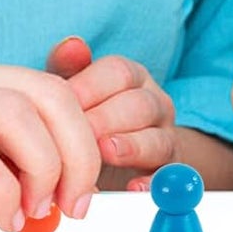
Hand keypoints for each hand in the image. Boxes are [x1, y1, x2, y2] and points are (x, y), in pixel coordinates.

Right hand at [0, 45, 100, 231]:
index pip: (48, 90)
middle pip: (48, 95)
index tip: (79, 189)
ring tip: (38, 212)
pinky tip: (0, 217)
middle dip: (79, 153)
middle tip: (76, 204)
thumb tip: (36, 184)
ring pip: (19, 116)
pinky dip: (2, 191)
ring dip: (46, 169)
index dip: (79, 140)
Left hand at [45, 35, 178, 183]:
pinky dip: (152, 183)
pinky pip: (168, 177)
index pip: (118, 72)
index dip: (91, 86)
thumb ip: (69, 68)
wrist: (121, 160)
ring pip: (157, 138)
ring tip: (106, 151)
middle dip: (106, 119)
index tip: (64, 102)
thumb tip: (71, 44)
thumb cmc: (91, 118)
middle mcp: (154, 103)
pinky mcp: (168, 173)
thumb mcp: (76, 92)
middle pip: (139, 104)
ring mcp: (164, 138)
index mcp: (131, 77)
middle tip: (79, 133)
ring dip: (131, 146)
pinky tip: (134, 187)